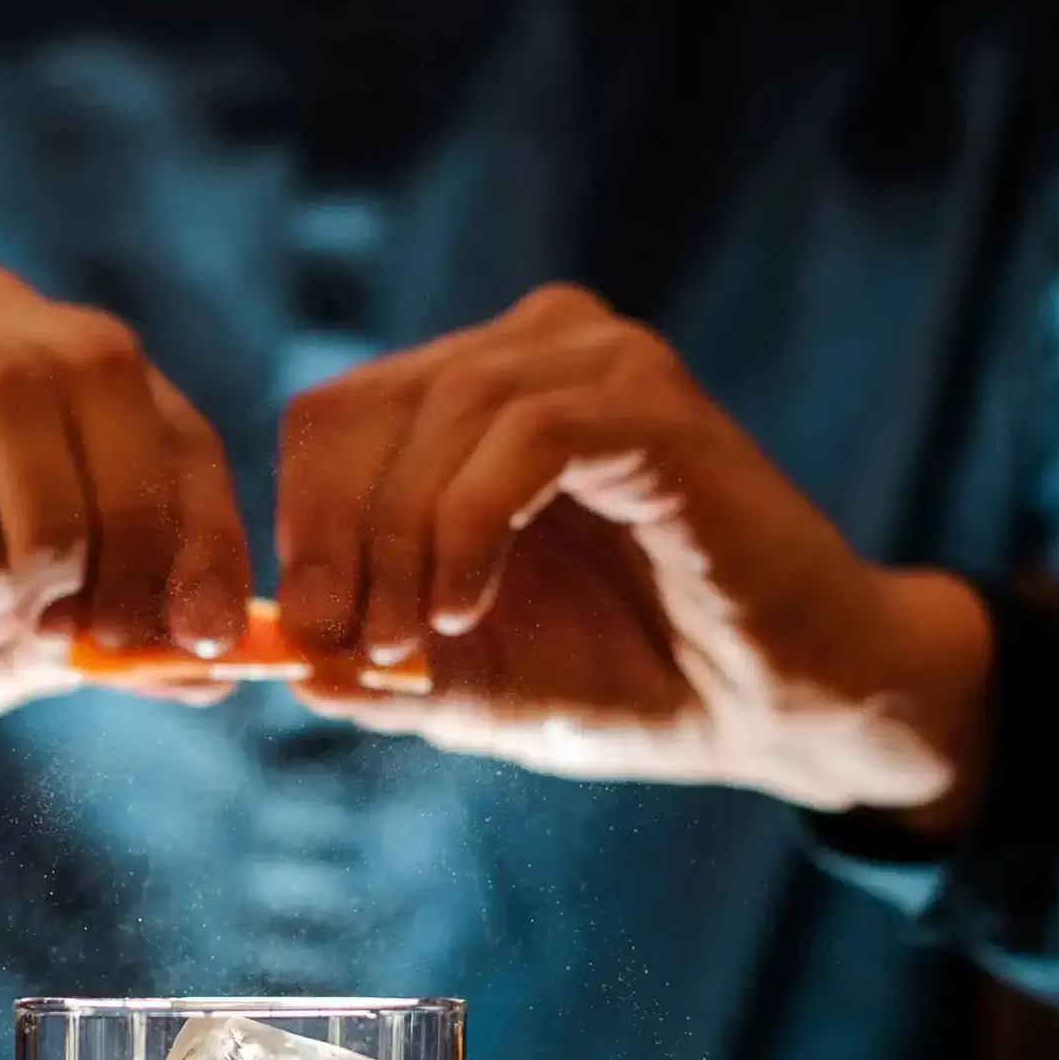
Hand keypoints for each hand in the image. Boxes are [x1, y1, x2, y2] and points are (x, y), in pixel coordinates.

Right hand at [0, 266, 250, 732]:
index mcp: (70, 382)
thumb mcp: (37, 650)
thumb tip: (226, 667)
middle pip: (111, 371)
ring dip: (51, 524)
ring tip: (24, 622)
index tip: (208, 634)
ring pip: (25, 388)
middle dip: (137, 519)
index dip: (208, 531)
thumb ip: (125, 646)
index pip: (179, 427)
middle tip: (115, 634)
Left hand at [275, 285, 994, 830]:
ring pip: (439, 412)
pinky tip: (468, 607)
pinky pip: (524, 432)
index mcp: (475, 399)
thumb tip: (279, 663)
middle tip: (354, 649)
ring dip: (401, 542)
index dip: (301, 526)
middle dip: (336, 543)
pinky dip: (469, 524)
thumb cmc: (631, 681)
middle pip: (363, 408)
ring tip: (414, 642)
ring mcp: (597, 362)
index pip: (334, 419)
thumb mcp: (470, 683)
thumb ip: (375, 667)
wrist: (779, 707)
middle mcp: (532, 352)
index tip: (309, 638)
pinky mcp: (654, 402)